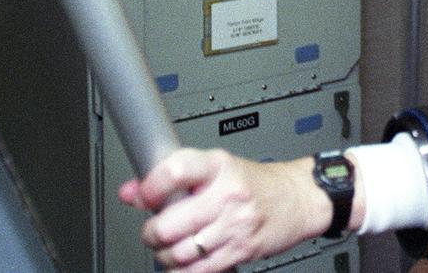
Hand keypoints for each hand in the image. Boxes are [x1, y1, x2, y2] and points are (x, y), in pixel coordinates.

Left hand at [119, 148, 331, 272]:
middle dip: (151, 233)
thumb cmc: (254, 183)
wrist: (298, 198)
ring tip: (168, 247)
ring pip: (178, 253)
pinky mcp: (240, 251)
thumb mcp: (215, 168)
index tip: (143, 196)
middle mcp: (226, 194)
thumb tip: (130, 192)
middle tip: (153, 230)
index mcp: (218, 166)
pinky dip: (181, 272)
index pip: (175, 171)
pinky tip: (183, 263)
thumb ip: (171, 178)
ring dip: (163, 255)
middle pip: (168, 224)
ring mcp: (234, 225)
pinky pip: (197, 272)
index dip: (150, 187)